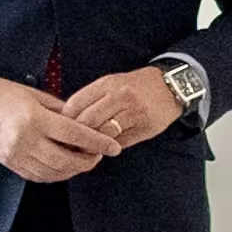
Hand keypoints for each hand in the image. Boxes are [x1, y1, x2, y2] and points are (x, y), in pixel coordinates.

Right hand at [0, 75, 115, 184]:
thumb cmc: (7, 95)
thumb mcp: (37, 96)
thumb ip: (62, 111)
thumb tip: (85, 124)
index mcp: (35, 119)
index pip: (74, 134)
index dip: (97, 143)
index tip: (113, 147)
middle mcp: (26, 140)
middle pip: (66, 159)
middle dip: (88, 161)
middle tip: (99, 156)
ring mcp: (17, 155)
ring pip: (54, 172)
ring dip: (73, 169)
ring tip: (83, 161)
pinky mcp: (11, 164)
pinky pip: (40, 176)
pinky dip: (56, 174)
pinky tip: (65, 167)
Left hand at [59, 67, 186, 155]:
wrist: (171, 87)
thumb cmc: (135, 87)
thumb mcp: (112, 83)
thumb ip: (92, 99)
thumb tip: (69, 120)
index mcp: (107, 84)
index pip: (76, 103)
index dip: (65, 119)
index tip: (60, 128)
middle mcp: (119, 96)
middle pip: (87, 120)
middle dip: (76, 134)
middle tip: (70, 143)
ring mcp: (133, 113)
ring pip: (103, 133)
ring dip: (93, 144)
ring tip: (87, 148)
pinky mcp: (144, 127)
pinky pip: (120, 142)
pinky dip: (109, 147)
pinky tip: (105, 147)